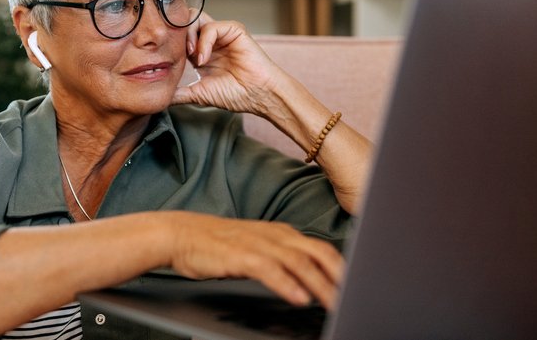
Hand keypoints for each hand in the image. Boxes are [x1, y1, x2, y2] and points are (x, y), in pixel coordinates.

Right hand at [160, 211, 345, 309]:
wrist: (181, 234)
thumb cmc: (217, 244)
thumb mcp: (257, 247)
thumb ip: (282, 259)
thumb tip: (306, 279)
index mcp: (282, 233)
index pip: (322, 249)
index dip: (342, 268)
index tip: (355, 287)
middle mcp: (276, 236)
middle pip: (319, 254)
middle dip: (340, 277)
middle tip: (354, 297)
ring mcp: (260, 244)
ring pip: (300, 264)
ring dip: (321, 285)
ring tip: (335, 304)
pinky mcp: (242, 256)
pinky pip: (271, 271)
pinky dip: (288, 285)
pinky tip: (299, 299)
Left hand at [174, 12, 292, 117]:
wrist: (257, 95)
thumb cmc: (235, 95)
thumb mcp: (199, 94)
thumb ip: (180, 94)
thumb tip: (161, 100)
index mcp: (200, 53)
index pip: (177, 37)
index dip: (169, 44)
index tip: (164, 60)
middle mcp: (210, 40)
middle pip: (184, 23)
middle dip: (176, 36)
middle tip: (177, 55)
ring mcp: (222, 34)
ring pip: (195, 19)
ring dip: (189, 36)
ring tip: (192, 56)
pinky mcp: (234, 30)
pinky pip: (212, 26)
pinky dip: (204, 41)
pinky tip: (204, 58)